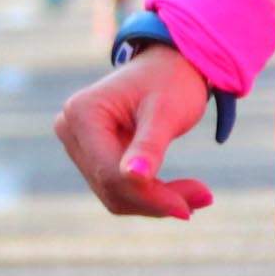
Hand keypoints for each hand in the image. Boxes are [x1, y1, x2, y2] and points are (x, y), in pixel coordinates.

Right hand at [53, 47, 215, 219]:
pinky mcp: (91, 155)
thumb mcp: (165, 112)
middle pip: (110, 186)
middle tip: (205, 197)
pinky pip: (117, 188)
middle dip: (156, 200)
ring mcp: (77, 143)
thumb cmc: (170, 82)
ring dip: (155, 202)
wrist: (169, 66)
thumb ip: (149, 145)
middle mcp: (70, 129)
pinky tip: (179, 192)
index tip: (190, 209)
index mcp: (81, 114)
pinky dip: (149, 195)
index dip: (149, 196)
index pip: (110, 173)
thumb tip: (134, 177)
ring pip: (113, 194)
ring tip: (198, 195)